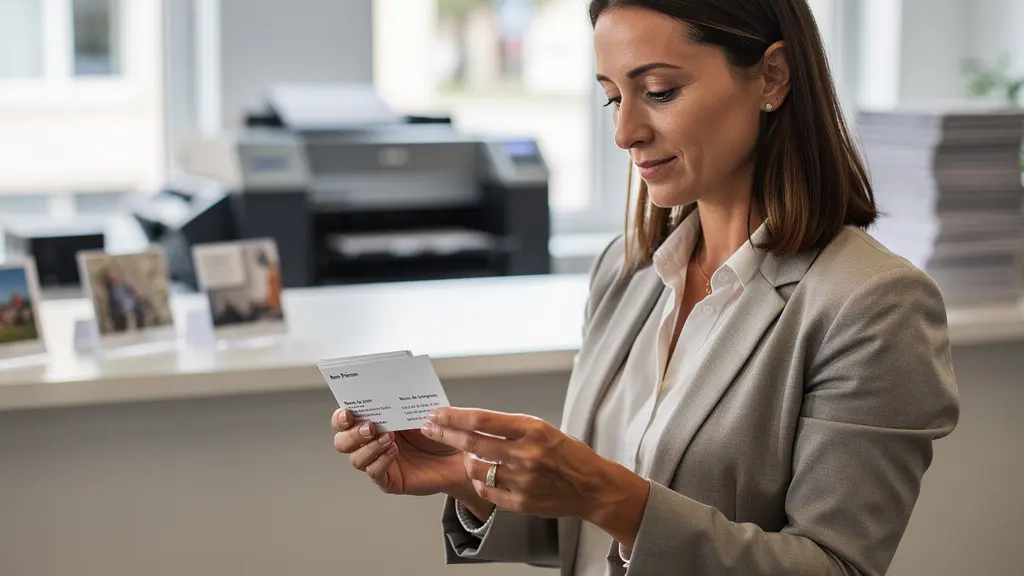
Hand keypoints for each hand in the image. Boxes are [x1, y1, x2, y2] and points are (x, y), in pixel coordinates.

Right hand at [331, 408, 467, 497]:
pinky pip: (374, 473)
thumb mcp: (422, 410)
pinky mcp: (389, 480)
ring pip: (356, 459)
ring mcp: (378, 462)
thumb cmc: (440, 432)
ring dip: (369, 447)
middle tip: (370, 426)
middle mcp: (371, 443)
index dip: (340, 417)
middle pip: (342, 442)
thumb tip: (393, 386)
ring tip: (389, 439)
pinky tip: (394, 451)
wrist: (460, 456)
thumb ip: (405, 401)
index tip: (348, 412)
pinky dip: (381, 461)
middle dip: (352, 434)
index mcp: (374, 422)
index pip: (344, 420)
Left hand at [421, 407, 649, 545]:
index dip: (454, 416)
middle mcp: (525, 454)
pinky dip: (478, 480)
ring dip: (464, 460)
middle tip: (429, 428)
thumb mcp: (543, 429)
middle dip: (445, 434)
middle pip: (472, 442)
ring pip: (476, 468)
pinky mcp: (520, 502)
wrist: (591, 487)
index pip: (482, 419)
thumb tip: (474, 423)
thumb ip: (510, 428)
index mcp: (532, 429)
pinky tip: (479, 474)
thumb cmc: (567, 454)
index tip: (438, 413)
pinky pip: (485, 490)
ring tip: (463, 455)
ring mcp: (522, 480)